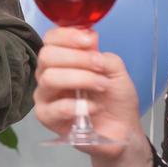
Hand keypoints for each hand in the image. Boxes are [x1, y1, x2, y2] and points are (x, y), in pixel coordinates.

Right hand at [32, 27, 152, 166]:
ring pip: (49, 78)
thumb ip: (102, 54)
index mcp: (62, 59)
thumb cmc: (115, 99)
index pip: (51, 38)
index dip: (67, 36)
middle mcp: (48, 74)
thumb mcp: (116, 71)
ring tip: (101, 87)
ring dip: (81, 79)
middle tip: (100, 67)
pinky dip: (78, 106)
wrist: (122, 130)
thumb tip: (89, 36)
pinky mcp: (46, 117)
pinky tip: (93, 108)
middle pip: (47, 55)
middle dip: (77, 58)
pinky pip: (55, 107)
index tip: (89, 41)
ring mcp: (45, 95)